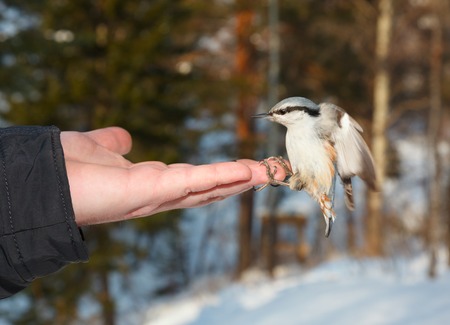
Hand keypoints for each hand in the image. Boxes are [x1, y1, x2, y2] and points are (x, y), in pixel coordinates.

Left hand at [61, 127, 287, 225]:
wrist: (44, 180)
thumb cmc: (66, 168)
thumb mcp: (97, 148)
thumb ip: (112, 144)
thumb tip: (122, 138)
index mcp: (149, 184)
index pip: (193, 182)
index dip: (219, 177)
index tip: (243, 169)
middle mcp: (159, 195)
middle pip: (209, 188)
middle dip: (240, 181)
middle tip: (269, 172)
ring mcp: (158, 195)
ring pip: (209, 188)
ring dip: (240, 180)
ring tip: (269, 172)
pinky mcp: (154, 191)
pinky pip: (195, 183)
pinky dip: (222, 177)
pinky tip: (246, 171)